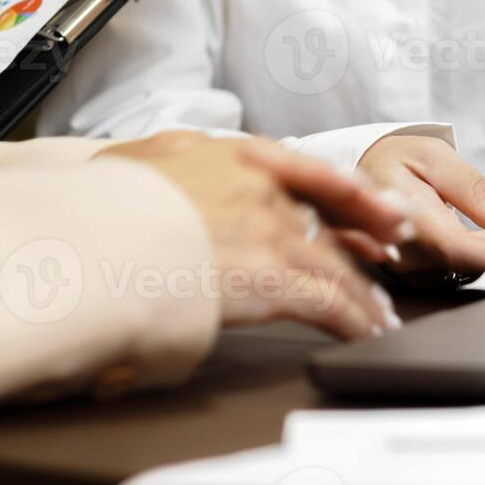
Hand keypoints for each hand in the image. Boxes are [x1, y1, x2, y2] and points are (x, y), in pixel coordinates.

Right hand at [100, 132, 411, 339]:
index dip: (335, 185)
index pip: (298, 166)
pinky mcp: (275, 279)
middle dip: (363, 232)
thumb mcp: (132, 164)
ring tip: (376, 312)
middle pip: (325, 211)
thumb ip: (160, 169)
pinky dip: (355, 319)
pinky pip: (330, 302)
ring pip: (333, 261)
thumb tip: (151, 179)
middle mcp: (256, 184)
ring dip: (361, 291)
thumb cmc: (99, 209)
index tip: (360, 197)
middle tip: (388, 247)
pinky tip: (365, 331)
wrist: (95, 237)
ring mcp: (270, 230)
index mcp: (223, 153)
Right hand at [355, 135, 484, 277]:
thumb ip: (479, 193)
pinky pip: (456, 278)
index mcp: (401, 215)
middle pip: (466, 270)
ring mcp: (405, 272)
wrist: (360, 175)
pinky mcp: (413, 280)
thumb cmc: (397, 159)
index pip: (459, 249)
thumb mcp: (437, 159)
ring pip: (465, 278)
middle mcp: (400, 254)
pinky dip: (482, 263)